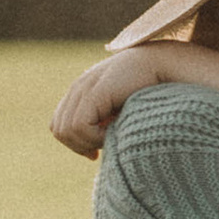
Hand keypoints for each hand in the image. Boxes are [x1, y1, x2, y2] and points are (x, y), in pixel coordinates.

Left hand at [51, 46, 178, 157]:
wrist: (161, 65)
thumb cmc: (146, 90)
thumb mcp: (118, 110)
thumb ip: (102, 123)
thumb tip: (91, 152)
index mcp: (80, 92)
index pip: (58, 126)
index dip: (74, 143)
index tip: (94, 153)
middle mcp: (78, 89)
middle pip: (59, 130)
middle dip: (79, 146)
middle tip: (99, 151)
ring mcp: (84, 89)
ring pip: (67, 130)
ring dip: (88, 142)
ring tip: (110, 138)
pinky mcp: (95, 92)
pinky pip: (80, 125)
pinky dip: (94, 137)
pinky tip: (113, 132)